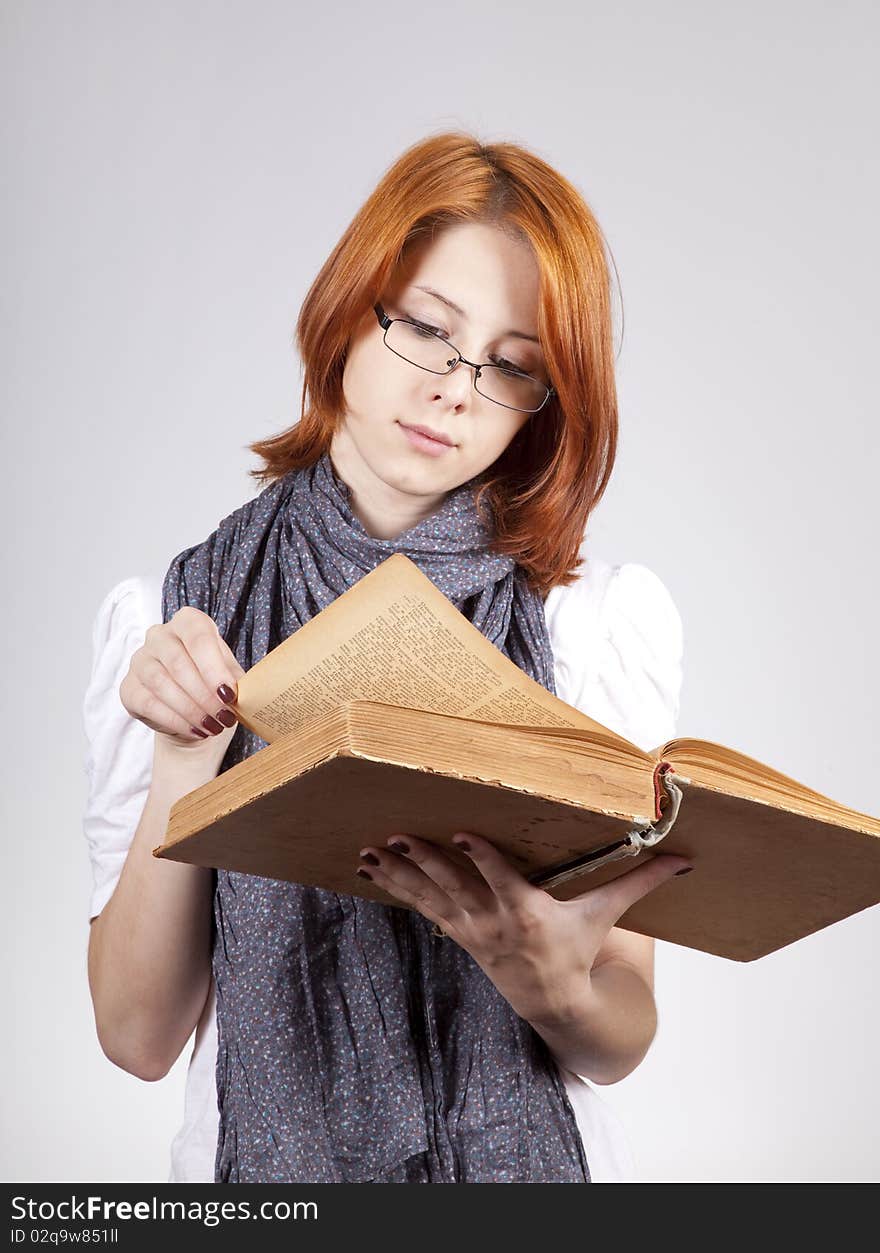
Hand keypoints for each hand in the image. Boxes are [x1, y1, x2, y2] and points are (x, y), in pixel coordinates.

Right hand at [119, 605, 245, 764]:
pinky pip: (148, 702)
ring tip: (212, 726)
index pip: (198, 636)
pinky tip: (194, 729)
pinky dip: (175, 720)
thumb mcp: (232, 678)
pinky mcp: (129, 688)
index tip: (229, 694)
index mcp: (189, 622)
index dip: (214, 667)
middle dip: (204, 695)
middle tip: (224, 717)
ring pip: (161, 683)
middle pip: (179, 662)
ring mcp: (140, 660)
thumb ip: (236, 679)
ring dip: (190, 709)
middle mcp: (159, 635)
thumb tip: (245, 690)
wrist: (195, 716)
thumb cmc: (216, 689)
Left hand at [354, 832, 691, 1024]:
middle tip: (398, 837)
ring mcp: (471, 929)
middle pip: (454, 885)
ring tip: (371, 850)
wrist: (555, 1003)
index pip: (500, 879)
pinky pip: (422, 906)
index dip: (480, 857)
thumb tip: (683, 858)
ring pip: (429, 896)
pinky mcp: (458, 933)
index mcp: (529, 913)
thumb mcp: (607, 917)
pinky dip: (396, 886)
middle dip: (424, 862)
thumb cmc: (580, 950)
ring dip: (399, 873)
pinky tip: (371, 867)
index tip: (459, 834)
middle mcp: (494, 921)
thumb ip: (640, 882)